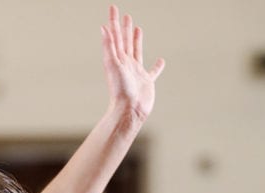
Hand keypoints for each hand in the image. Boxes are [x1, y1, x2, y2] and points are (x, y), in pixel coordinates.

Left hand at [101, 5, 164, 121]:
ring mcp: (136, 72)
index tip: (113, 7)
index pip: (115, 35)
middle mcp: (125, 64)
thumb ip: (109, 47)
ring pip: (137, 52)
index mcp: (117, 58)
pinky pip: (152, 71)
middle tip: (125, 15)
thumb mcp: (113, 65)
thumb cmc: (121, 90)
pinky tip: (161, 60)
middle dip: (124, 28)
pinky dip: (157, 66)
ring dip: (136, 40)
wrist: (129, 111)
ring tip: (138, 29)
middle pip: (125, 41)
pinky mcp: (146, 82)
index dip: (114, 21)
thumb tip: (103, 28)